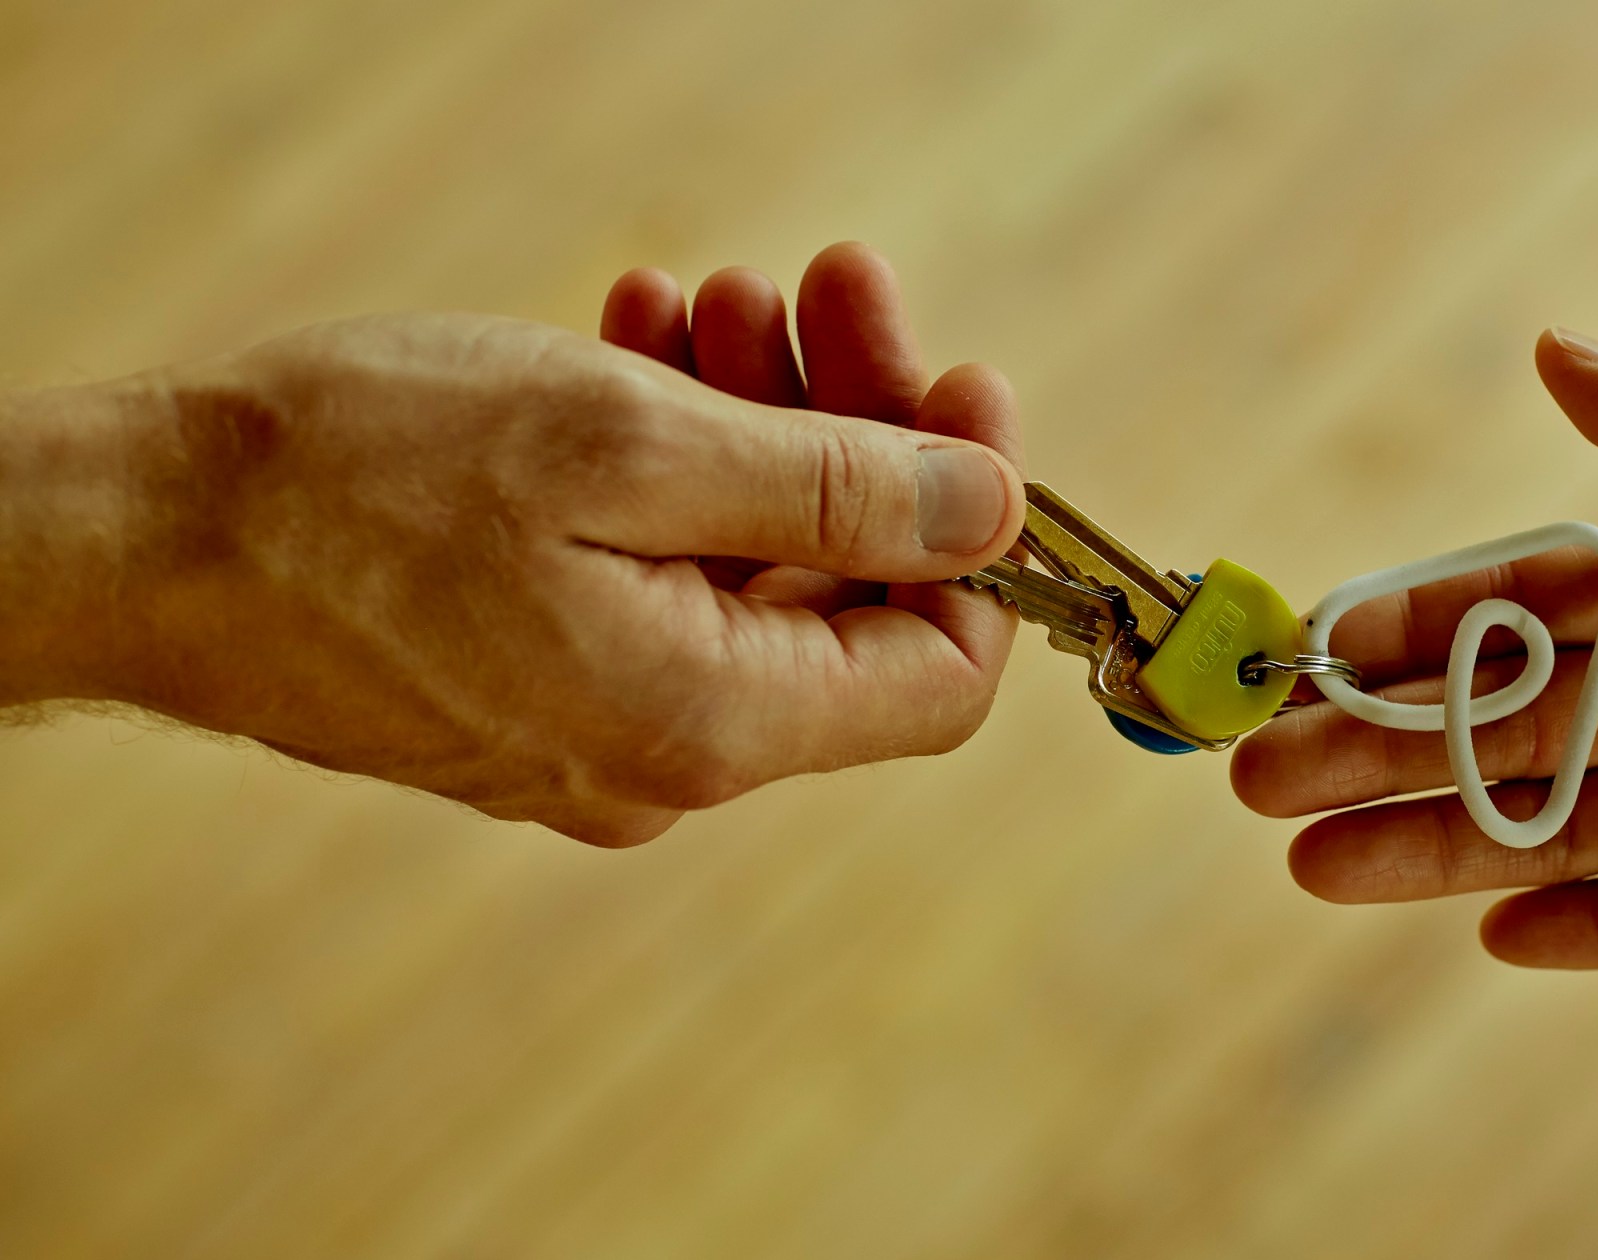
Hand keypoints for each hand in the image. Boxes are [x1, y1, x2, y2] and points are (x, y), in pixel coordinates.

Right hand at [1, 248, 1022, 845]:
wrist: (133, 537)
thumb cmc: (349, 484)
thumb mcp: (623, 443)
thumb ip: (835, 488)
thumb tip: (992, 512)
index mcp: (711, 723)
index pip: (942, 671)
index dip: (977, 529)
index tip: (961, 387)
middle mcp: (668, 756)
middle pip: (846, 595)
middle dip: (855, 424)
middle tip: (824, 286)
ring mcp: (599, 727)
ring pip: (748, 566)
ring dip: (759, 417)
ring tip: (711, 299)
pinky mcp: (537, 683)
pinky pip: (657, 574)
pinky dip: (673, 460)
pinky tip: (641, 343)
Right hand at [1233, 332, 1597, 967]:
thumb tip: (1548, 351)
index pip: (1510, 605)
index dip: (1401, 628)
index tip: (1298, 647)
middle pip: (1504, 724)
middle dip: (1377, 747)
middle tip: (1256, 774)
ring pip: (1558, 824)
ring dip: (1436, 844)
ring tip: (1314, 863)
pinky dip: (1581, 929)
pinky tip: (1486, 933)